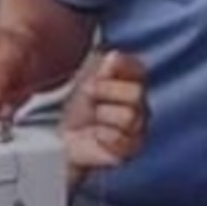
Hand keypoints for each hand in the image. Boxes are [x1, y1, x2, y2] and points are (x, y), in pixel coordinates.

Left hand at [60, 50, 147, 184]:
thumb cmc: (77, 107)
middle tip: (90, 97)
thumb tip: (113, 56)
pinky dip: (102, 135)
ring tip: (94, 119)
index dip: (115, 70)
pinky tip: (96, 135)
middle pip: (136, 93)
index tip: (96, 76)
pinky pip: (119, 138)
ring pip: (129, 116)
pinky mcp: (130, 149)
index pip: (137, 67)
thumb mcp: (85, 80)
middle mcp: (141, 104)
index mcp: (133, 81)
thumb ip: (101, 66)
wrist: (65, 139)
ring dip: (103, 115)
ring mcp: (138, 127)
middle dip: (106, 92)